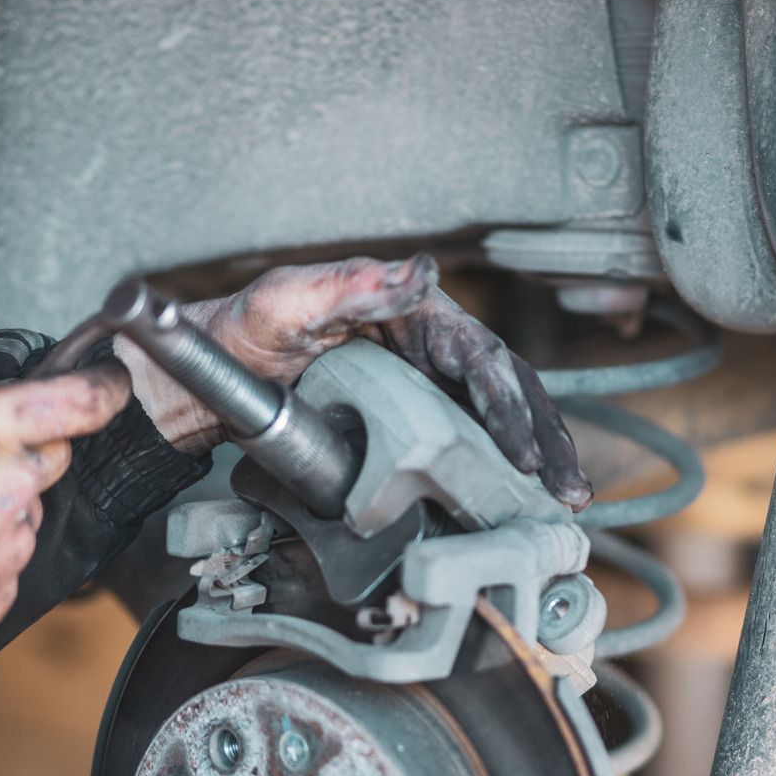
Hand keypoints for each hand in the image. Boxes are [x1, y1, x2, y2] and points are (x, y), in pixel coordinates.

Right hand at [0, 327, 129, 652]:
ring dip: (1, 502)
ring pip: (27, 508)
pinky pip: (8, 558)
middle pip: (54, 456)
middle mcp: (11, 489)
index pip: (81, 403)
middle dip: (27, 450)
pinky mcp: (1, 592)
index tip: (110, 381)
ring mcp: (9, 545)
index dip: (103, 388)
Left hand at [119, 254, 591, 508]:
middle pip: (508, 388)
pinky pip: (467, 444)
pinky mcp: (411, 421)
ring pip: (499, 419)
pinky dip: (501, 473)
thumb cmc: (241, 331)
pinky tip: (519, 505)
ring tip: (565, 502)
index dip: (509, 405)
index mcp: (414, 312)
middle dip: (546, 438)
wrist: (207, 377)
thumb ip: (350, 284)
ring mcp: (423, 385)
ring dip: (538, 458)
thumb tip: (420, 270)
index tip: (523, 452)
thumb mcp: (286, 299)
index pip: (480, 355)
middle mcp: (429, 346)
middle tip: (569, 488)